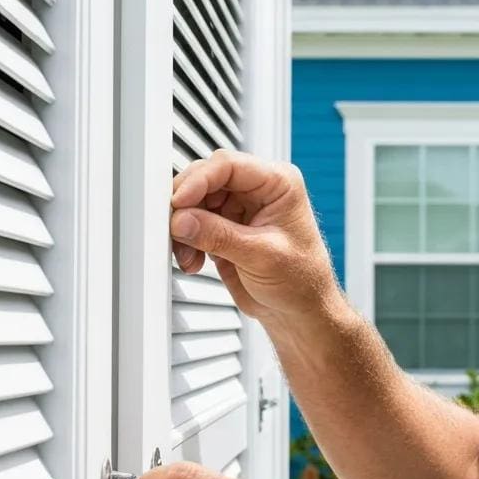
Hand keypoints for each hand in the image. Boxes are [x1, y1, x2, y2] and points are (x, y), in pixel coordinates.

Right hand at [169, 149, 339, 322]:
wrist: (299, 313)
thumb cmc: (301, 282)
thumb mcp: (261, 256)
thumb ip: (219, 236)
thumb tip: (182, 220)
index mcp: (279, 184)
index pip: (229, 166)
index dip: (198, 180)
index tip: (178, 202)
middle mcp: (258, 191)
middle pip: (207, 180)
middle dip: (187, 206)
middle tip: (176, 229)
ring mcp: (240, 210)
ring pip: (196, 202)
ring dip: (184, 227)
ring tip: (188, 255)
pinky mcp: (225, 230)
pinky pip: (194, 224)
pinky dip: (186, 241)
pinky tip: (193, 260)